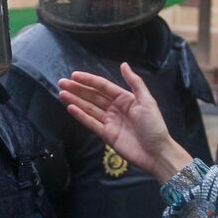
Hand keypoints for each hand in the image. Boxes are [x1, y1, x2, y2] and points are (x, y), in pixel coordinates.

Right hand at [57, 64, 193, 182]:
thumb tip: (123, 65)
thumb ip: (135, 82)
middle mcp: (115, 108)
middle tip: (62, 82)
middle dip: (78, 89)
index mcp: (125, 98)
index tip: (74, 75)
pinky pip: (91, 123)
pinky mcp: (106, 135)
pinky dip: (81, 116)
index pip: (103, 86)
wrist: (156, 152)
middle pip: (93, 96)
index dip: (89, 80)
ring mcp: (110, 122)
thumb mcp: (147, 101)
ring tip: (61, 93)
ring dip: (75, 100)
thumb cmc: (154, 126)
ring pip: (89, 108)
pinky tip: (70, 108)